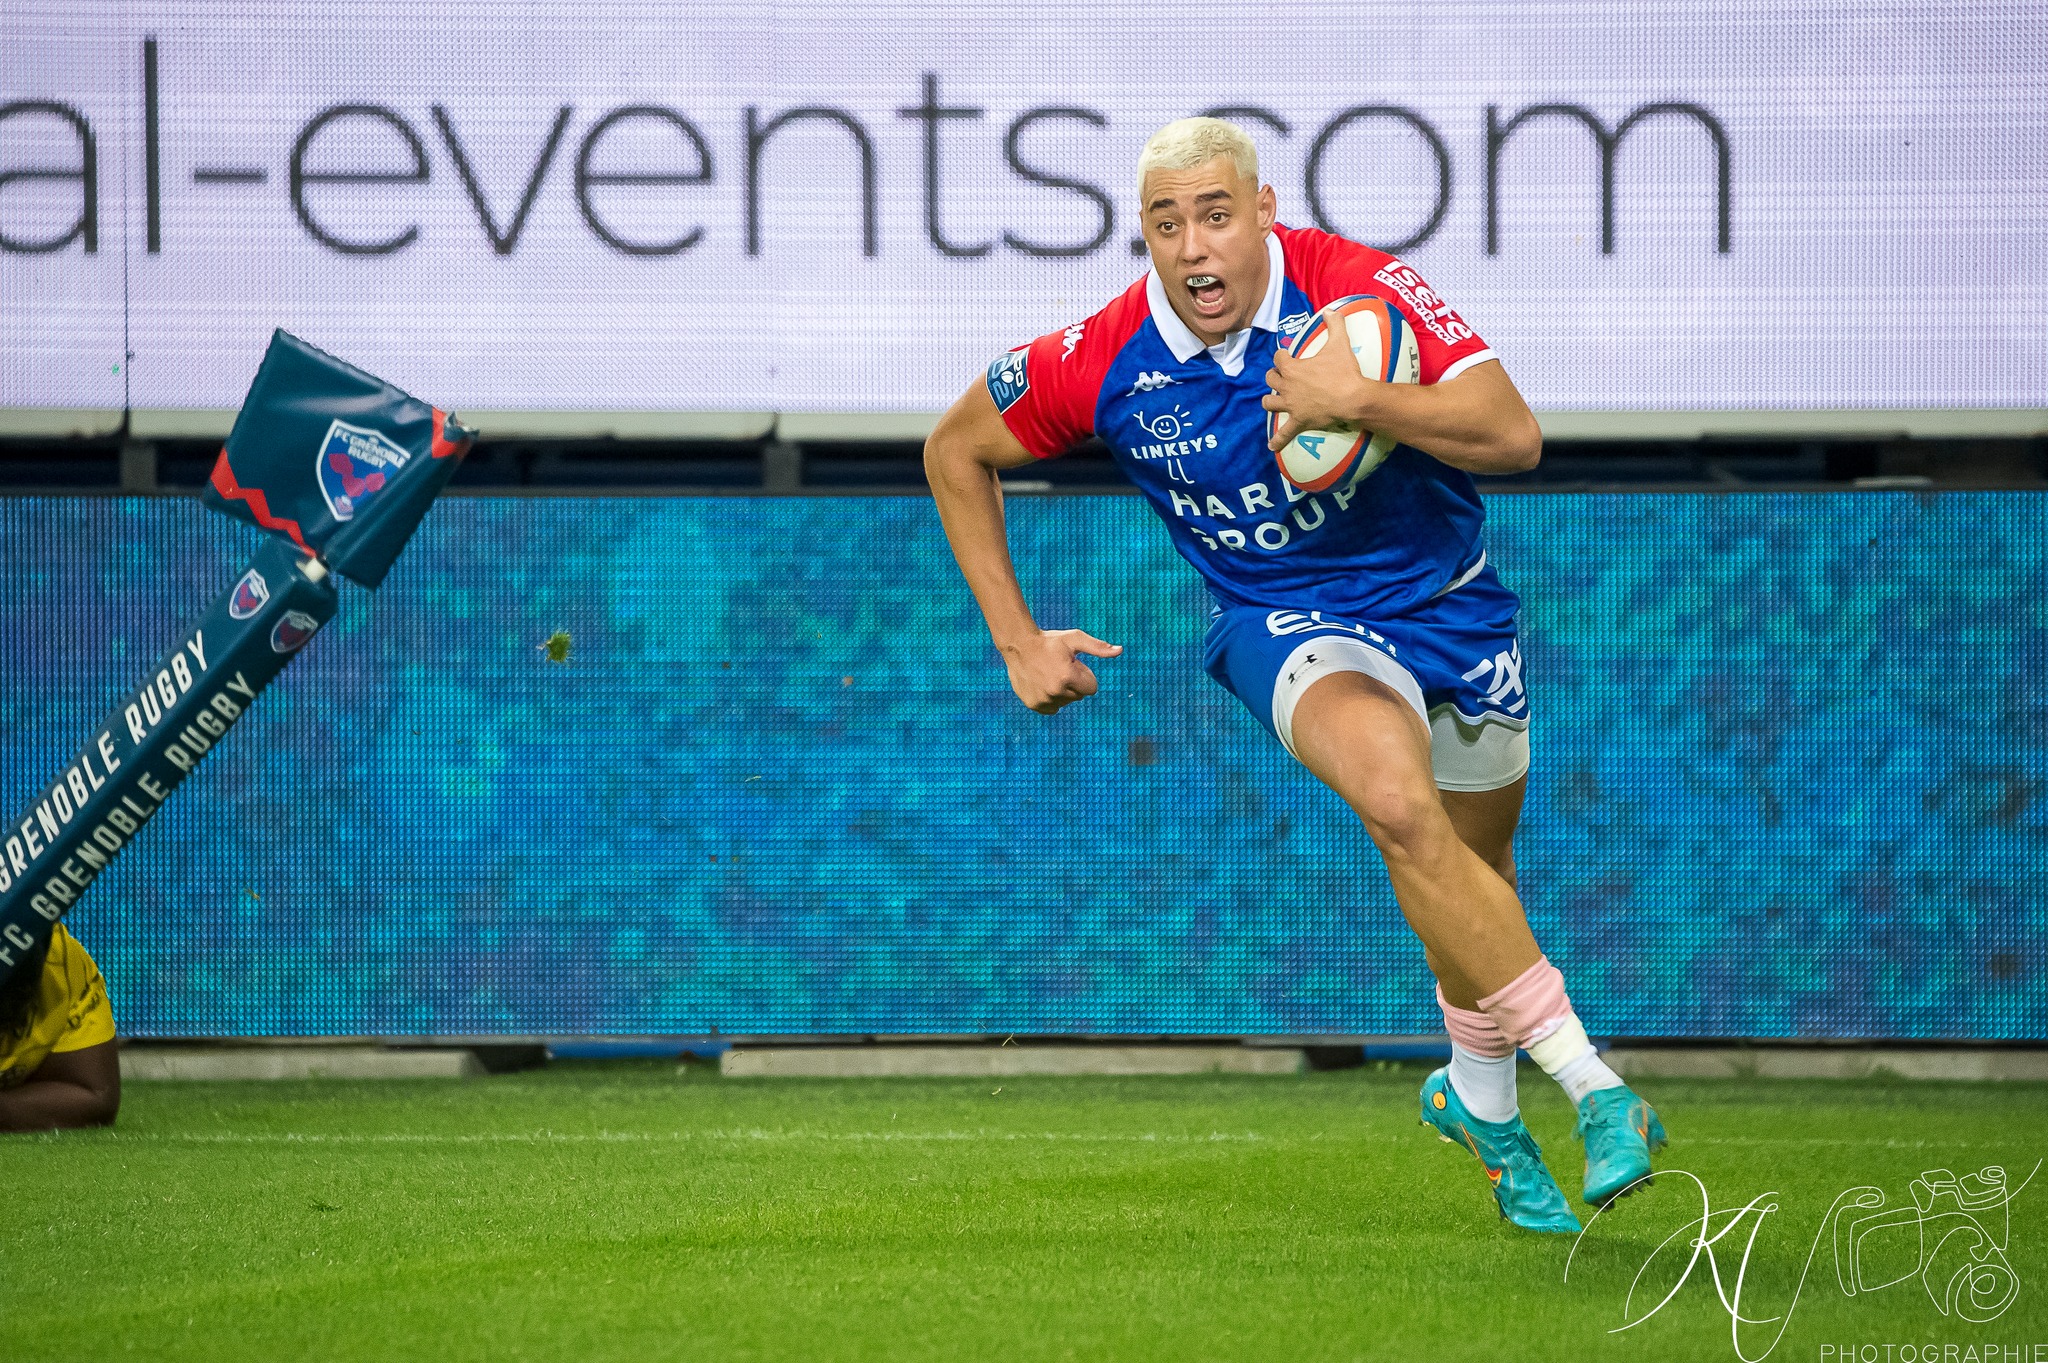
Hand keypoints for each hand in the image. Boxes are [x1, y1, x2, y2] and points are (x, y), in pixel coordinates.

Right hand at [1000, 628, 1122, 713]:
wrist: (1018, 645)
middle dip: (1073, 683)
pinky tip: (1042, 683)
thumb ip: (1098, 647)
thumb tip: (1120, 650)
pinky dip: (1050, 699)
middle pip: (1079, 696)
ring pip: (1065, 703)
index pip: (1092, 688)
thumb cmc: (1050, 641)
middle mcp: (1056, 691)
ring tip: (1049, 674)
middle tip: (1059, 668)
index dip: (1084, 675)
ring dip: (1062, 691)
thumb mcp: (1074, 639)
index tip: (1073, 665)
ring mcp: (1043, 700)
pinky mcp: (1034, 705)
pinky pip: (1052, 709)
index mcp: (1068, 677)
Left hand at [1262, 306, 1375, 450]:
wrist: (1353, 398)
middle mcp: (1287, 386)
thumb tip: (1331, 309)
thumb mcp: (1340, 343)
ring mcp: (1291, 405)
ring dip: (1270, 400)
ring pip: (1270, 403)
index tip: (1285, 355)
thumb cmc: (1344, 371)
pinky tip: (1271, 446)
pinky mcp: (1299, 421)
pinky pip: (1284, 433)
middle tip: (1281, 376)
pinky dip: (1278, 440)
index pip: (1278, 358)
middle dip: (1274, 376)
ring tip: (1273, 400)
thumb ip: (1335, 323)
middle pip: (1270, 379)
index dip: (1281, 356)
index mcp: (1292, 367)